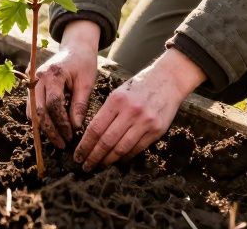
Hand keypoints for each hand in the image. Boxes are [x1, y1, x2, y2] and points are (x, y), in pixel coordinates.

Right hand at [30, 20, 99, 148]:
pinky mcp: (31, 85)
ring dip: (43, 127)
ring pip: (32, 111)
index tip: (71, 136)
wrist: (75, 47)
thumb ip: (80, 104)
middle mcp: (38, 77)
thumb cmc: (84, 63)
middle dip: (50, 130)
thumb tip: (76, 127)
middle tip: (62, 144)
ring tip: (57, 139)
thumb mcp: (86, 82)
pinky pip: (32, 106)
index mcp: (53, 74)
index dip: (62, 123)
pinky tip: (52, 128)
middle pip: (39, 110)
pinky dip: (40, 119)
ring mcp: (32, 80)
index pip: (54, 104)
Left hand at [74, 49, 204, 170]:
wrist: (169, 80)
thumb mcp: (119, 92)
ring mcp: (145, 122)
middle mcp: (131, 112)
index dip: (85, 145)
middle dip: (93, 157)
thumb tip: (92, 136)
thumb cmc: (140, 85)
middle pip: (106, 141)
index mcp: (117, 100)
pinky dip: (125, 156)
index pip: (95, 128)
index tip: (78, 155)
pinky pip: (137, 148)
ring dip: (108, 160)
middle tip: (85, 166)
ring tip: (100, 165)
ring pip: (121, 148)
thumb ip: (107, 112)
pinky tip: (118, 159)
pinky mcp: (157, 130)